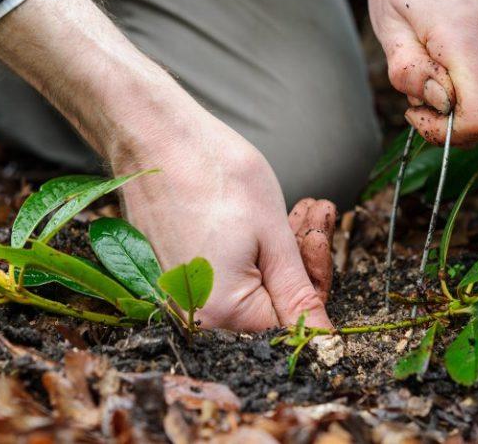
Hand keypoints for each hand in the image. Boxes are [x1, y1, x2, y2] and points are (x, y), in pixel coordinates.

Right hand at [115, 123, 335, 329]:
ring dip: (275, 250)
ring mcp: (178, 296)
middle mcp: (195, 315)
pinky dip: (246, 248)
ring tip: (289, 204)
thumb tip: (323, 340)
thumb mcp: (273, 233)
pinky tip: (256, 213)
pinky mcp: (171, 275)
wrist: (153, 136)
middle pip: (269, 304)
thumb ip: (298, 292)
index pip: (292, 320)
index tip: (320, 233)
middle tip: (310, 209)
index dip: (315, 276)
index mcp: (223, 314)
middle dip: (298, 259)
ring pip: (249, 286)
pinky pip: (222, 274)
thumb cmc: (214, 173)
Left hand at [368, 0, 477, 144]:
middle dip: (453, 108)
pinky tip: (473, 41)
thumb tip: (441, 104)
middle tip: (423, 74)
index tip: (421, 113)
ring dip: (473, 91)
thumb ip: (407, 69)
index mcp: (466, 29)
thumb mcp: (385, 18)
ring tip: (445, 52)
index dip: (450, 133)